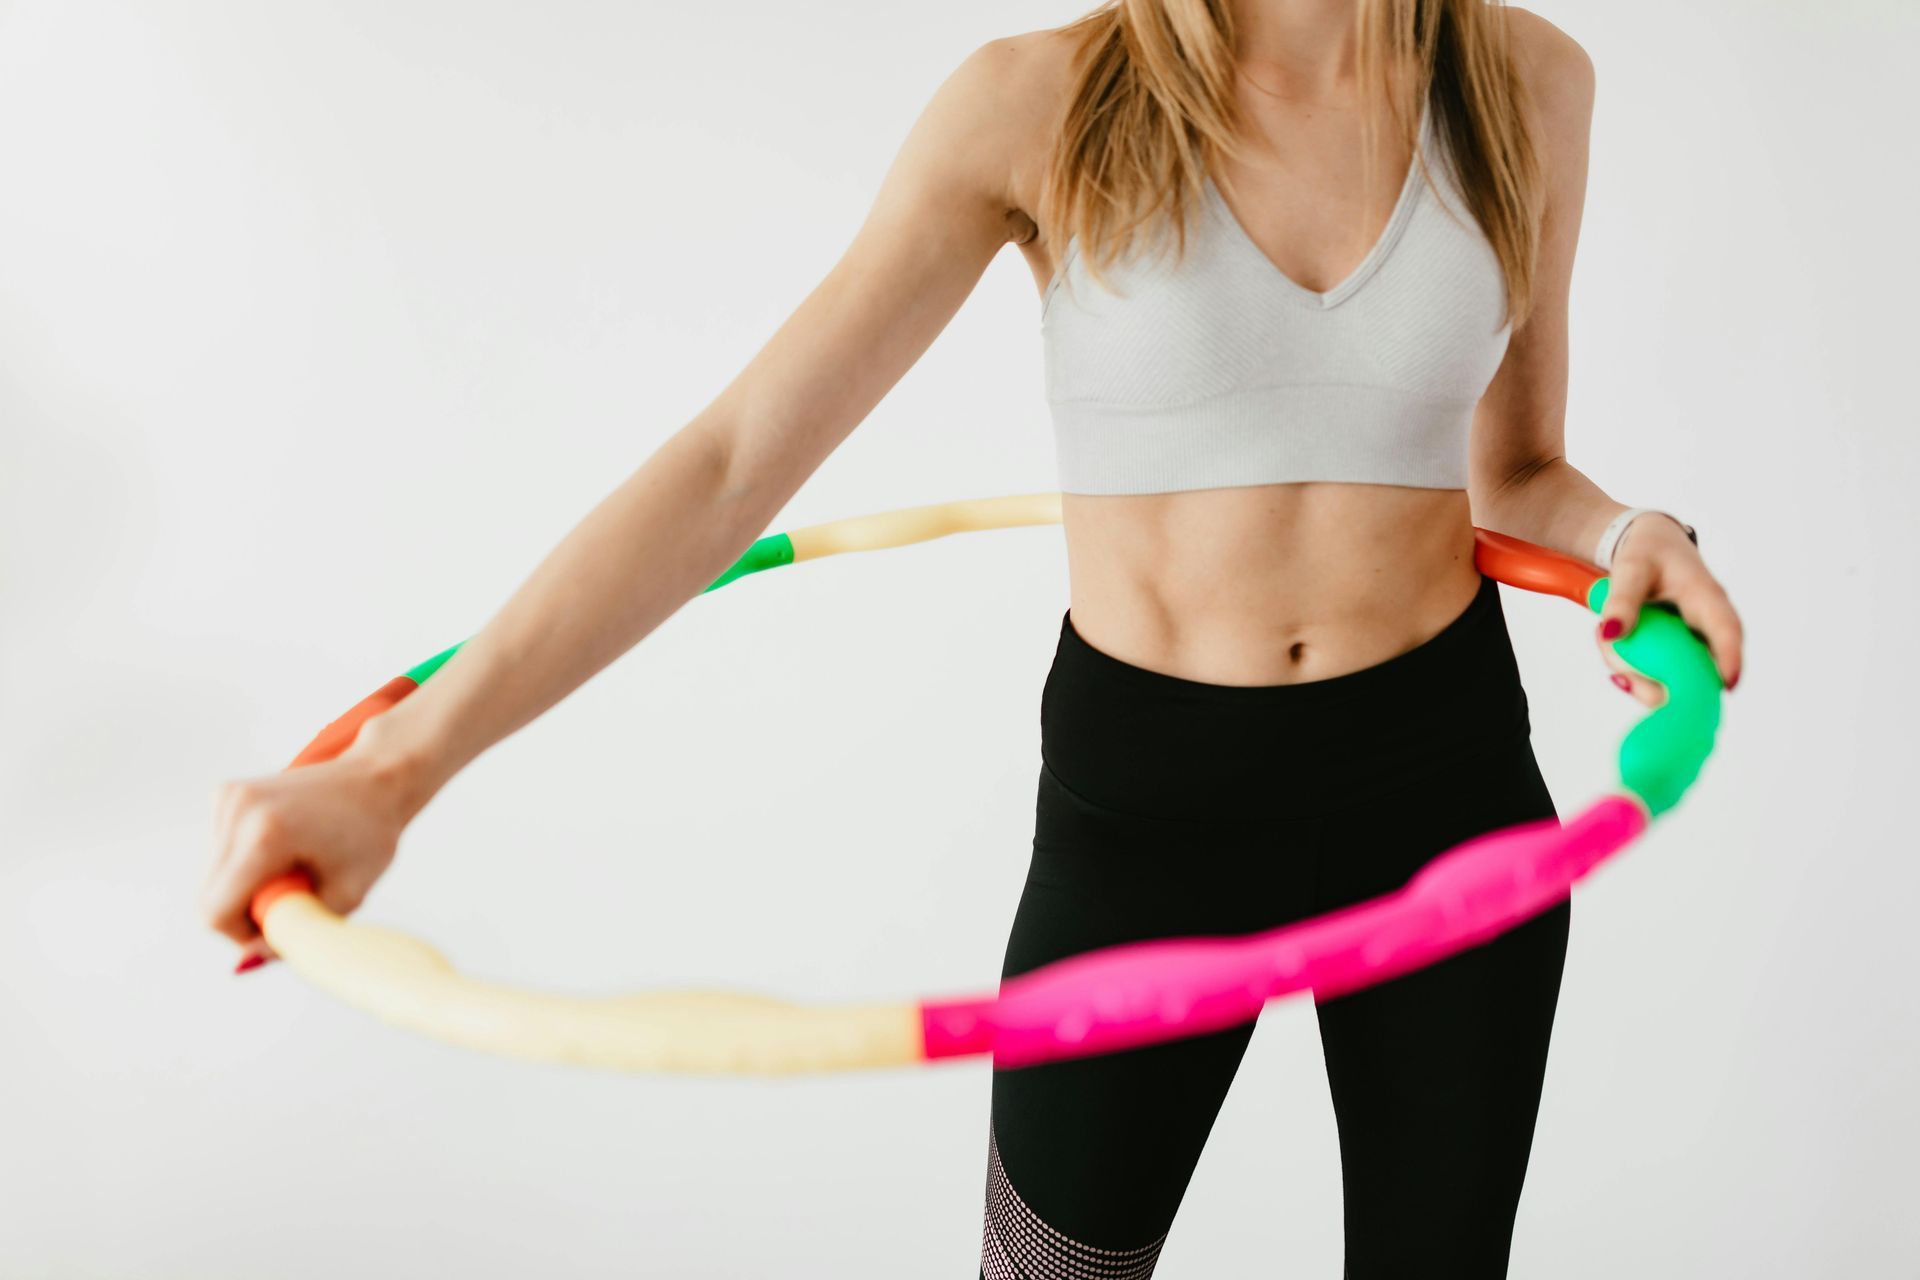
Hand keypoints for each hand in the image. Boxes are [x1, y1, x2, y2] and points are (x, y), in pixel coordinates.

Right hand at [202, 735, 425, 971]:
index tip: (280, 927)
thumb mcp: (346, 895)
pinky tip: (286, 847)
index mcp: (265, 835)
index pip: (216, 911)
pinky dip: (247, 863)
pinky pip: (222, 853)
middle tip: (298, 895)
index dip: (242, 934)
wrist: (379, 778)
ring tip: (297, 865)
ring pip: (213, 876)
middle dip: (247, 910)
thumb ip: (295, 934)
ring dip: (248, 886)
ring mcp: (229, 797)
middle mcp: (237, 810)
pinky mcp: (227, 793)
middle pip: (209, 896)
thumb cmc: (371, 836)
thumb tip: (242, 966)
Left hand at [1595, 514, 1742, 707]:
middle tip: (1619, 675)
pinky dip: (1627, 663)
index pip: (1727, 631)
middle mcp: (1708, 627)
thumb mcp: (1631, 568)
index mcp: (1707, 599)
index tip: (1727, 685)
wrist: (1649, 547)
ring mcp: (1693, 643)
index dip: (1730, 660)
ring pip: (1671, 679)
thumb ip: (1622, 599)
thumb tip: (1610, 633)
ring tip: (1604, 634)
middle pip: (1699, 671)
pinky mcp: (1675, 653)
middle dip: (1655, 682)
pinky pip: (1654, 673)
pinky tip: (1609, 639)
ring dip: (1631, 668)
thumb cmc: (1648, 553)